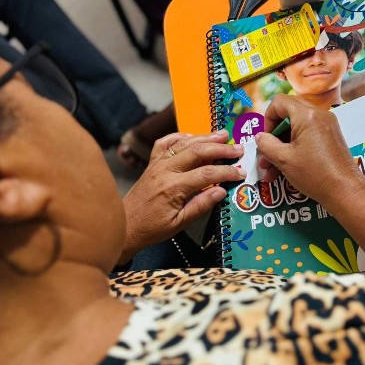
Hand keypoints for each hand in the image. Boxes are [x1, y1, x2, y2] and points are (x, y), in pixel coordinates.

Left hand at [120, 130, 245, 261]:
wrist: (124, 226)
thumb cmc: (152, 228)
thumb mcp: (179, 224)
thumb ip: (201, 205)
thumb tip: (222, 191)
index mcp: (174, 188)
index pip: (207, 174)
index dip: (227, 172)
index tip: (240, 173)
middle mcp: (165, 171)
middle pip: (197, 152)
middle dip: (220, 149)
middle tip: (237, 149)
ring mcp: (157, 164)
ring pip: (183, 143)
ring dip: (204, 137)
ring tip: (222, 135)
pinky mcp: (152, 163)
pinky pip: (165, 143)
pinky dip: (179, 136)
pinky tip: (192, 136)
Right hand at [254, 95, 364, 206]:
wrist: (345, 191)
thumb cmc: (315, 174)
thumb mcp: (284, 160)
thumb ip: (266, 145)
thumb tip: (259, 137)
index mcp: (307, 115)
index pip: (279, 102)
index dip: (267, 119)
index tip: (266, 139)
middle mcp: (319, 115)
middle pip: (287, 114)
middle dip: (273, 135)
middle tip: (265, 154)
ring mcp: (327, 126)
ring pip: (296, 129)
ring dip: (282, 147)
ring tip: (270, 171)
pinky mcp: (330, 137)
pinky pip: (307, 137)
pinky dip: (295, 149)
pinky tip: (284, 170)